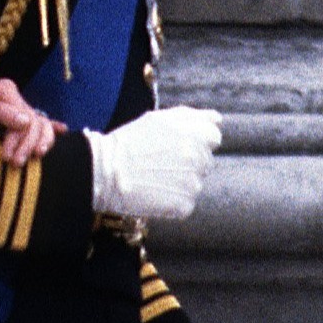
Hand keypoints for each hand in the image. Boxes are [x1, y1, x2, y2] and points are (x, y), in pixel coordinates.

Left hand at [0, 79, 62, 166]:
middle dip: (28, 144)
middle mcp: (15, 98)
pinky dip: (50, 129)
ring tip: (31, 160)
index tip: (7, 158)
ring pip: (42, 125)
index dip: (20, 139)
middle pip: (36, 122)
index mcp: (7, 91)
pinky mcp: (15, 122)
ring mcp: (17, 109)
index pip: (26, 118)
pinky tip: (62, 131)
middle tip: (15, 164)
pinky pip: (39, 124)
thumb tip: (25, 121)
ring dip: (40, 143)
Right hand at [86, 105, 219, 225]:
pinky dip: (171, 203)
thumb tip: (217, 121)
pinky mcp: (184, 204)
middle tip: (158, 164)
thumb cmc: (130, 142)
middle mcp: (201, 157)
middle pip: (205, 163)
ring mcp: (194, 182)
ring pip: (194, 184)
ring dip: (178, 183)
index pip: (213, 138)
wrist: (105, 171)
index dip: (194, 142)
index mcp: (199, 133)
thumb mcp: (161, 119)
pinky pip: (185, 205)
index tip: (172, 147)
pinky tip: (152, 193)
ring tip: (153, 179)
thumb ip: (194, 117)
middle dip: (187, 163)